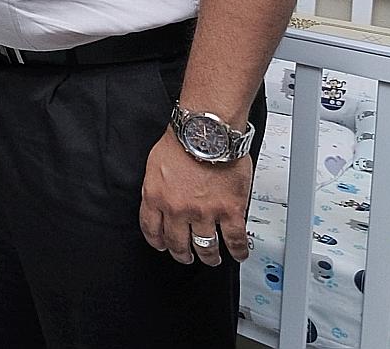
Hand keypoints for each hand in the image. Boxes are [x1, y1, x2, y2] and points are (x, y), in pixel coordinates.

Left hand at [139, 128, 253, 265]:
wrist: (206, 131)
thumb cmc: (182, 140)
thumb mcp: (155, 165)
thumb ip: (156, 186)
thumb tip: (159, 199)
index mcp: (156, 197)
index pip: (151, 229)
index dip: (157, 241)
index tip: (162, 245)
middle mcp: (178, 209)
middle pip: (177, 242)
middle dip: (181, 253)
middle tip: (186, 256)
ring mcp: (204, 213)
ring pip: (205, 246)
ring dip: (208, 256)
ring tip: (211, 258)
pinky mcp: (230, 211)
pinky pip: (235, 239)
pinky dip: (238, 250)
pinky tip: (238, 253)